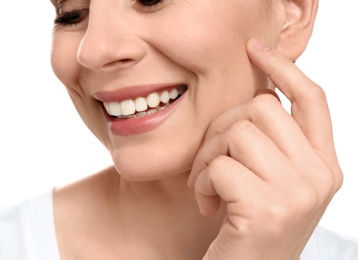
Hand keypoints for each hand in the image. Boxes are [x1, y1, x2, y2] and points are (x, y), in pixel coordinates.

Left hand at [187, 39, 342, 259]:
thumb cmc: (251, 227)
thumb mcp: (272, 181)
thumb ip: (272, 142)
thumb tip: (256, 93)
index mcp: (324, 165)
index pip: (312, 98)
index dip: (283, 68)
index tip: (254, 51)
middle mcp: (320, 176)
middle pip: (261, 107)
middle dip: (221, 128)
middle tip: (211, 161)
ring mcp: (297, 193)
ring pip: (237, 131)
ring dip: (209, 158)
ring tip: (209, 187)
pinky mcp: (267, 209)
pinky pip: (221, 165)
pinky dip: (203, 182)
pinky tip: (209, 206)